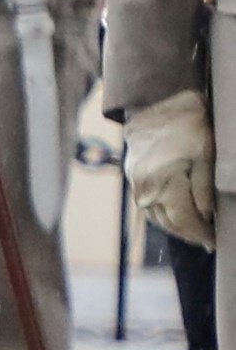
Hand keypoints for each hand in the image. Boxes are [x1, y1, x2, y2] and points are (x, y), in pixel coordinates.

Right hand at [131, 89, 215, 248]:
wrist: (157, 106)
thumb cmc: (187, 126)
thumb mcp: (205, 155)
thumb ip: (204, 189)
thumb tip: (207, 216)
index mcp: (164, 185)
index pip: (185, 220)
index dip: (201, 234)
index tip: (215, 242)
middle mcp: (146, 192)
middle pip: (170, 224)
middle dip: (190, 234)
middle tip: (209, 240)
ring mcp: (137, 188)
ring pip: (159, 218)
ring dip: (177, 227)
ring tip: (196, 231)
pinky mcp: (135, 182)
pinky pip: (151, 207)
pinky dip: (166, 215)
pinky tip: (178, 215)